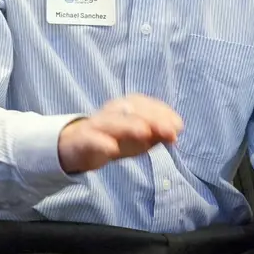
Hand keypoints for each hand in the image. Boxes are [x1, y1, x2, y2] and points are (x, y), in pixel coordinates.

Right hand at [58, 95, 183, 173]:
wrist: (76, 147)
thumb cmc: (113, 139)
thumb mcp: (138, 138)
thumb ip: (157, 134)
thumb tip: (177, 130)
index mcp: (126, 107)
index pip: (145, 104)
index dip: (163, 113)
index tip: (178, 126)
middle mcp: (111, 112)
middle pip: (131, 110)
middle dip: (152, 119)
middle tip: (169, 132)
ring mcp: (96, 125)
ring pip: (112, 122)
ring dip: (129, 126)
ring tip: (145, 133)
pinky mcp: (82, 140)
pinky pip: (91, 139)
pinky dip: (101, 143)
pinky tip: (112, 149)